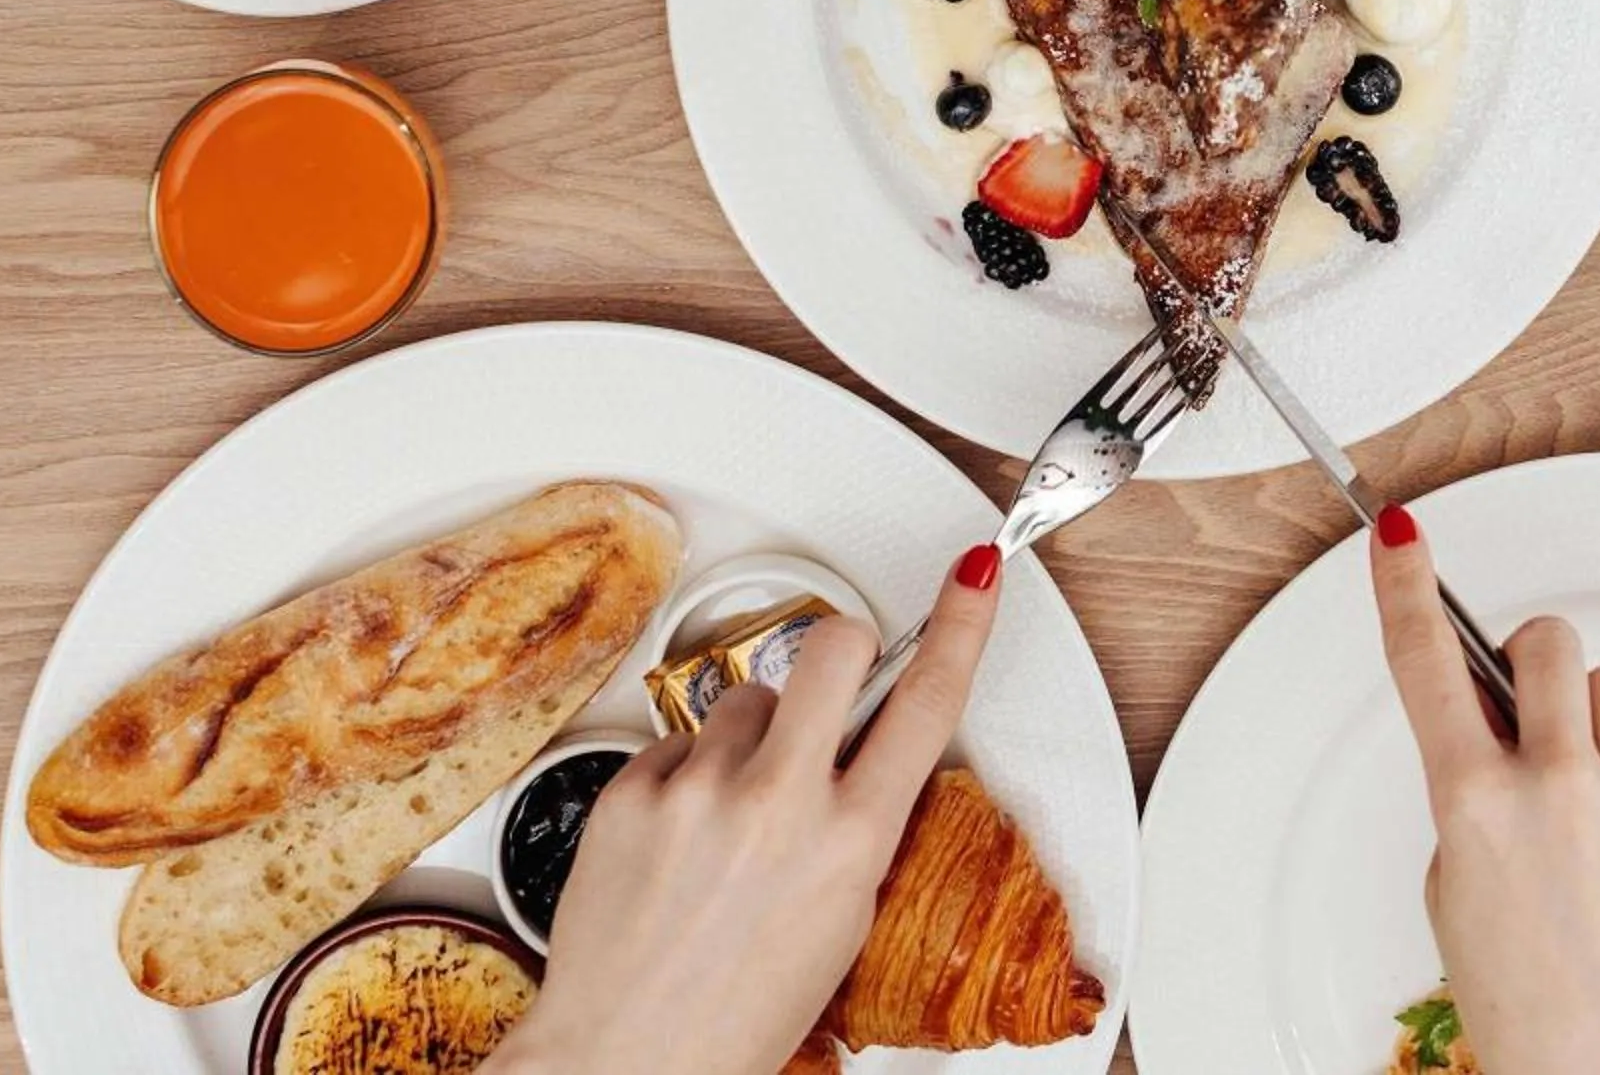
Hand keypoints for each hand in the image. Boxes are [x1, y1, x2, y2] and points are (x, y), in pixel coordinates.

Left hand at [491, 545, 1005, 1074]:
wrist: (625, 1063)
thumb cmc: (735, 1017)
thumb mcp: (842, 923)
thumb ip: (859, 828)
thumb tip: (863, 757)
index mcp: (850, 842)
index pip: (928, 702)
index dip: (961, 625)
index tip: (974, 574)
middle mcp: (777, 803)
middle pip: (831, 648)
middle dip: (843, 645)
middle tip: (836, 671)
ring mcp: (699, 790)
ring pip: (746, 699)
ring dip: (749, 737)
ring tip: (730, 816)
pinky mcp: (630, 790)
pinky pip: (676, 742)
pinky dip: (686, 776)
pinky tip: (680, 838)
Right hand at [1369, 508, 1599, 1074]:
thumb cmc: (1525, 1000)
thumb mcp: (1456, 886)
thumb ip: (1471, 789)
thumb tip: (1495, 720)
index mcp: (1474, 804)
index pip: (1426, 662)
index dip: (1406, 586)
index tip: (1399, 534)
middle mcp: (1558, 787)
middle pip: (1548, 644)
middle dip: (1535, 665)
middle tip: (1535, 709)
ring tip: (1595, 807)